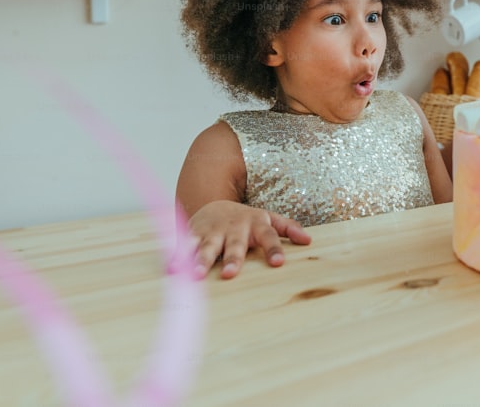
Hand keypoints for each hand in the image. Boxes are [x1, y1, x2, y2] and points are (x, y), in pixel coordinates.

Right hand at [187, 200, 310, 278]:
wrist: (216, 205)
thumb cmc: (247, 220)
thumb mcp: (269, 219)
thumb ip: (288, 228)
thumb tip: (308, 241)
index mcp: (256, 224)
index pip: (269, 237)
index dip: (273, 249)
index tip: (278, 263)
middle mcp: (234, 228)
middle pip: (235, 244)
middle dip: (233, 258)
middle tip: (230, 274)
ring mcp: (213, 231)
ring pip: (207, 246)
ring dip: (201, 260)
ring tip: (196, 275)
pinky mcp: (194, 233)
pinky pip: (184, 245)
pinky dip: (177, 256)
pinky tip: (171, 269)